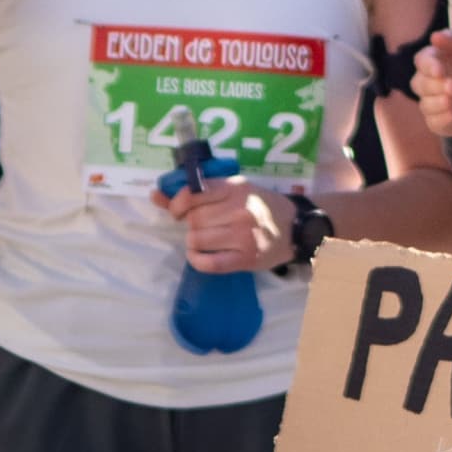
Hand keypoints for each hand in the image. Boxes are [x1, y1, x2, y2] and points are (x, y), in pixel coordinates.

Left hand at [154, 173, 295, 272]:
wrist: (296, 228)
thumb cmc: (262, 206)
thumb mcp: (235, 190)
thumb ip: (197, 193)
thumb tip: (154, 195)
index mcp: (236, 188)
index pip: (193, 194)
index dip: (177, 204)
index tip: (179, 211)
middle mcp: (239, 210)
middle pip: (193, 220)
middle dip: (191, 224)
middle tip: (204, 226)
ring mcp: (243, 235)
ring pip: (196, 240)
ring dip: (194, 242)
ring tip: (207, 240)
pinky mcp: (245, 259)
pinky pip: (208, 263)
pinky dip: (198, 260)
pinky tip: (202, 255)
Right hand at [412, 30, 451, 137]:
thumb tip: (435, 36)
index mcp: (433, 61)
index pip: (421, 61)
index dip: (428, 66)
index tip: (439, 70)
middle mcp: (427, 82)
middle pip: (419, 83)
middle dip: (434, 85)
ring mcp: (430, 101)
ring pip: (425, 103)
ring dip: (437, 102)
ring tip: (451, 99)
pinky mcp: (436, 119)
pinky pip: (433, 121)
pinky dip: (442, 118)